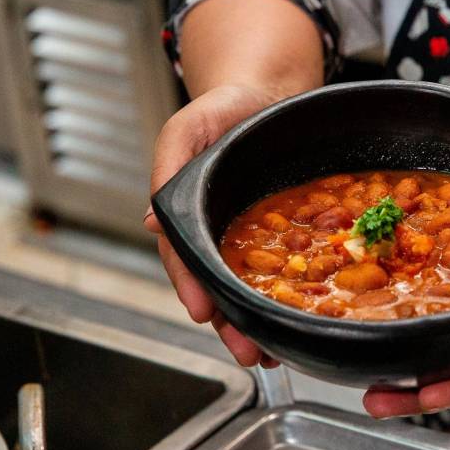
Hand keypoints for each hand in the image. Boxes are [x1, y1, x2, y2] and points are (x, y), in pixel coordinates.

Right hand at [145, 84, 283, 367]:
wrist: (269, 96)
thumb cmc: (223, 109)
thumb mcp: (187, 129)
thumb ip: (168, 167)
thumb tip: (151, 221)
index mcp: (190, 213)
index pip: (185, 257)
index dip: (192, 284)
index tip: (202, 311)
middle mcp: (217, 231)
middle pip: (219, 285)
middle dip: (230, 323)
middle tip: (247, 352)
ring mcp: (249, 236)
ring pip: (249, 288)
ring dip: (257, 322)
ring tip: (272, 353)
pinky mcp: (283, 233)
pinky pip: (285, 269)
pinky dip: (290, 296)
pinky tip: (299, 319)